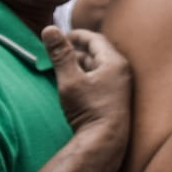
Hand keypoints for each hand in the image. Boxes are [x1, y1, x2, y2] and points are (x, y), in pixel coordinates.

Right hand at [43, 26, 131, 171]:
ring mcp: (121, 86)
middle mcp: (122, 72)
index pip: (96, 39)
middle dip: (78, 49)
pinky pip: (101, 80)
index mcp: (115, 62)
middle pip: (98, 52)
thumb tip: (49, 29)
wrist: (106, 142)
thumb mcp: (70, 80)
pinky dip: (87, 76)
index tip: (62, 35)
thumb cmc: (89, 110)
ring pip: (99, 67)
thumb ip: (60, 54)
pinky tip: (74, 84)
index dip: (77, 35)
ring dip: (81, 64)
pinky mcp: (117, 99)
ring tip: (63, 65)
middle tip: (59, 49)